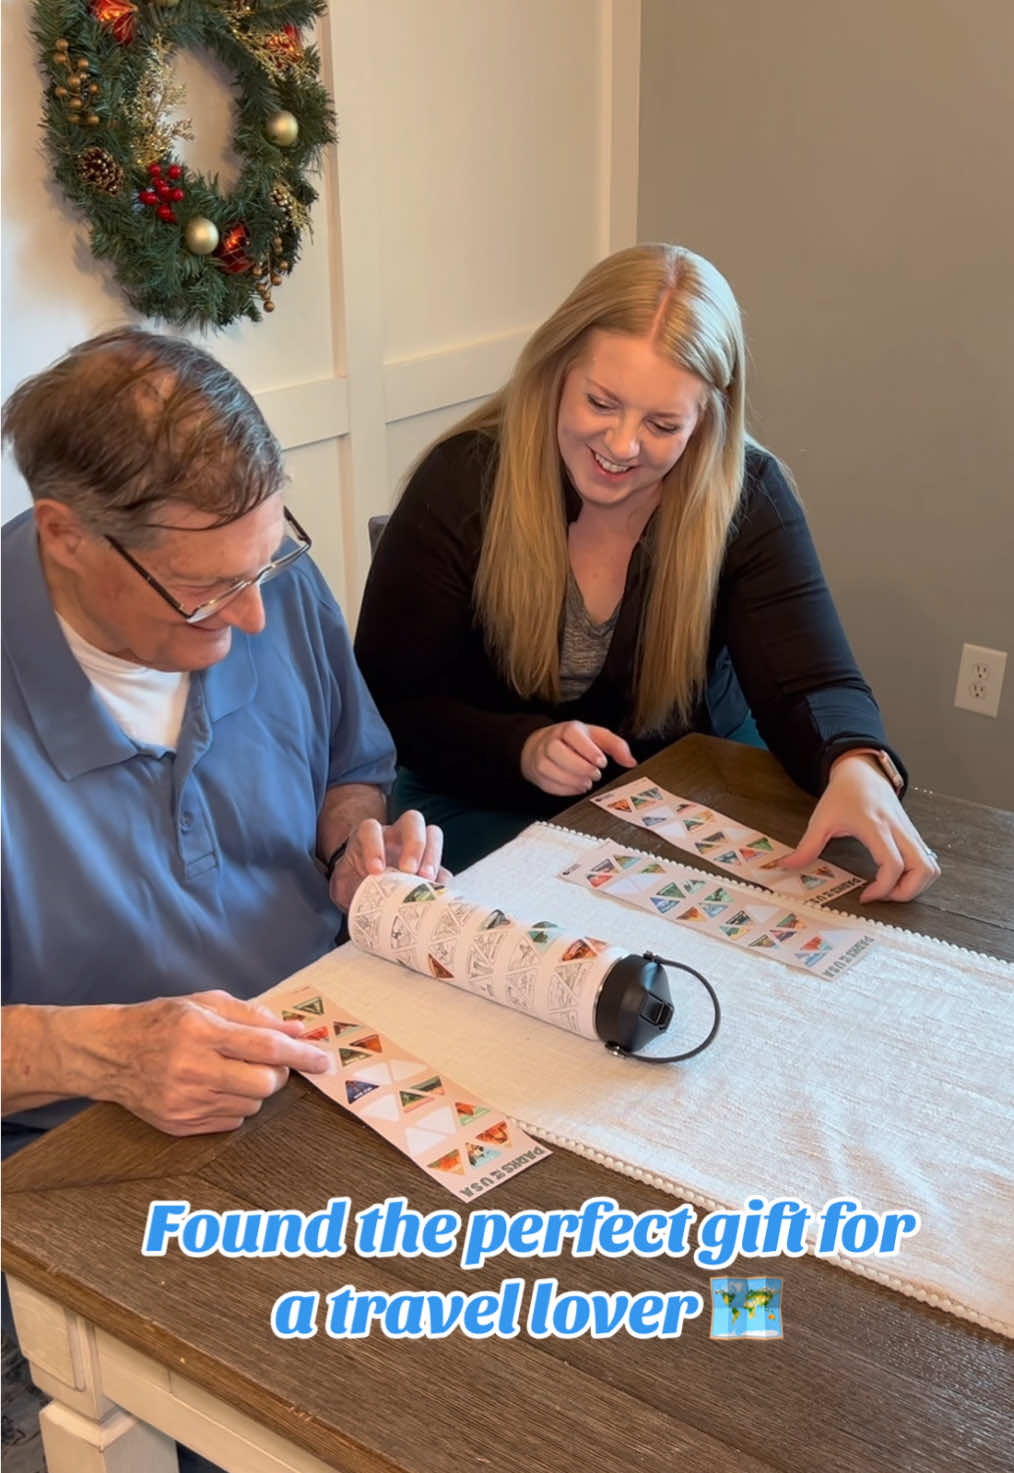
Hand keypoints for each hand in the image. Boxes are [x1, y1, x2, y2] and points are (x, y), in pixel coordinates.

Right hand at [99, 990, 332, 1135]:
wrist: (110, 1053)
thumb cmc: (163, 1021)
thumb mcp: (206, 1003)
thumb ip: (254, 1016)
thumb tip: (298, 1032)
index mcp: (202, 1032)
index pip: (266, 1048)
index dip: (301, 1055)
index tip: (324, 1060)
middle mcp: (193, 1070)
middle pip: (264, 1084)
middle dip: (277, 1074)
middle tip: (266, 1061)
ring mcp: (185, 1102)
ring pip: (252, 1105)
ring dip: (255, 1089)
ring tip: (233, 1071)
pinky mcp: (180, 1125)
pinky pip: (231, 1122)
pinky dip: (235, 1105)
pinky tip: (216, 1088)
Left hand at [330, 808, 448, 910]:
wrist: (362, 890)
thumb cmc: (352, 882)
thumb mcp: (345, 886)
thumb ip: (351, 889)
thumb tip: (366, 896)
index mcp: (369, 835)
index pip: (371, 829)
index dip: (374, 847)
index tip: (375, 871)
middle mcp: (395, 835)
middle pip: (412, 821)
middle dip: (413, 844)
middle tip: (409, 871)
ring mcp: (416, 848)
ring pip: (433, 835)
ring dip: (433, 857)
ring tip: (428, 880)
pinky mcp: (430, 867)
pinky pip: (443, 868)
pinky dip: (442, 881)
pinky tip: (437, 894)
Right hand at [520, 721, 635, 796]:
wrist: (542, 746)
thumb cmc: (575, 742)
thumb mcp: (597, 738)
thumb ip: (616, 746)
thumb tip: (630, 761)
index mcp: (567, 729)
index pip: (572, 734)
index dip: (588, 750)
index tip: (601, 762)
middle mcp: (550, 741)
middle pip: (557, 751)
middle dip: (579, 767)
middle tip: (595, 775)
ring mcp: (540, 758)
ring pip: (550, 769)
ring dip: (572, 780)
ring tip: (587, 782)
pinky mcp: (538, 774)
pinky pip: (547, 783)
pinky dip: (565, 789)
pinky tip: (577, 787)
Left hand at [781, 753, 939, 901]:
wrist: (863, 771)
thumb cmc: (843, 794)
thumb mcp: (821, 819)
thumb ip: (806, 846)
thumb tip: (787, 866)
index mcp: (876, 827)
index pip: (893, 864)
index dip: (883, 888)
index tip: (865, 897)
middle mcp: (899, 831)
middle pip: (923, 869)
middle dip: (907, 893)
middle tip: (883, 897)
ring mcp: (910, 833)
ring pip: (931, 867)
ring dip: (917, 886)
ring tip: (890, 890)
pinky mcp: (914, 835)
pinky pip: (928, 861)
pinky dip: (918, 876)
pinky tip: (896, 879)